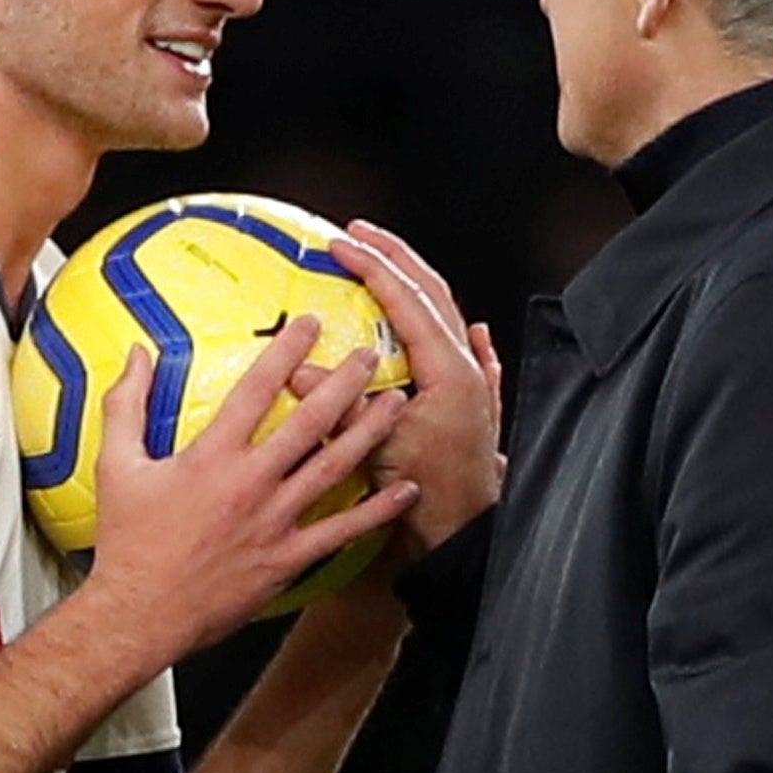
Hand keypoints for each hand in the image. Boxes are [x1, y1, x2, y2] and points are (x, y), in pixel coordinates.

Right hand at [87, 315, 417, 655]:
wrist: (140, 615)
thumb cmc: (129, 546)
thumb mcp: (116, 465)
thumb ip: (125, 404)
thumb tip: (136, 356)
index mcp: (212, 457)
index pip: (256, 390)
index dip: (286, 351)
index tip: (308, 324)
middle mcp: (251, 484)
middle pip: (310, 422)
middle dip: (345, 383)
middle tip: (369, 356)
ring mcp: (275, 522)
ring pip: (335, 467)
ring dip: (370, 432)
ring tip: (397, 405)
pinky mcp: (288, 558)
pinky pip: (342, 531)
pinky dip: (377, 510)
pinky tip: (403, 490)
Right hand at [322, 220, 502, 565]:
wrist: (459, 540)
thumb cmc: (423, 502)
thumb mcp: (371, 452)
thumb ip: (336, 408)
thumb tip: (298, 371)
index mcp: (448, 373)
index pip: (406, 299)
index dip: (371, 266)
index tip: (340, 242)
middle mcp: (468, 371)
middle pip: (433, 292)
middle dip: (395, 256)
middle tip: (357, 233)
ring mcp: (475, 385)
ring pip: (447, 315)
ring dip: (415, 283)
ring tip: (383, 263)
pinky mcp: (472, 403)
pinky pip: (465, 349)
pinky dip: (453, 327)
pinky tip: (468, 325)